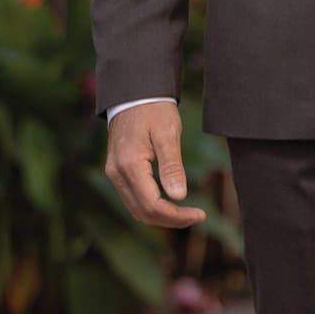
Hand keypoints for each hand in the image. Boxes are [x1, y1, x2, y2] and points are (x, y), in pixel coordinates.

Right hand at [105, 100, 206, 230]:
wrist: (134, 93)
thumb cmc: (153, 110)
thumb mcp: (168, 134)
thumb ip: (172, 167)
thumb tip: (179, 197)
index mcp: (130, 165)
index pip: (152, 205)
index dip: (177, 216)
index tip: (200, 214)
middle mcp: (117, 173)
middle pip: (143, 213)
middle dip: (171, 220)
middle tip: (197, 215)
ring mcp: (114, 173)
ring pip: (136, 209)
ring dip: (161, 216)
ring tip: (186, 213)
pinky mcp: (117, 171)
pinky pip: (133, 199)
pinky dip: (151, 207)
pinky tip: (170, 203)